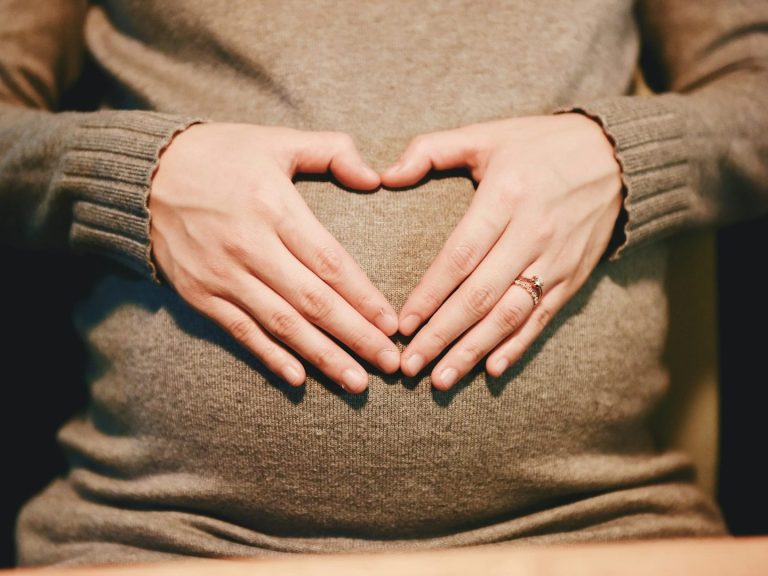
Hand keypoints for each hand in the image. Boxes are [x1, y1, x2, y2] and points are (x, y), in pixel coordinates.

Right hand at [149, 123, 399, 392]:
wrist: (144, 174)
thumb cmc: (220, 154)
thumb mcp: (276, 140)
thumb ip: (331, 150)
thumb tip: (374, 178)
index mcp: (274, 206)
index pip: (330, 262)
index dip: (364, 297)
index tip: (392, 324)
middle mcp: (249, 246)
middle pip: (313, 302)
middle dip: (356, 336)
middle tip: (390, 364)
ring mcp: (222, 275)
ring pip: (282, 325)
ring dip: (322, 356)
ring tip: (357, 381)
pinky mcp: (199, 294)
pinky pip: (241, 332)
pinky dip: (270, 357)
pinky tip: (299, 379)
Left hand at [381, 113, 622, 389]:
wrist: (616, 157)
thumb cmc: (539, 146)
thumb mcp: (486, 134)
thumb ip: (431, 150)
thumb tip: (384, 176)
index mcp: (505, 197)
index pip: (460, 256)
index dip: (430, 294)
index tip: (402, 324)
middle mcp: (532, 234)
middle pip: (480, 295)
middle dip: (442, 335)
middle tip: (410, 365)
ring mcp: (556, 260)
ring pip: (509, 315)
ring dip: (473, 351)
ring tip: (441, 380)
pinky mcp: (573, 277)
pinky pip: (542, 318)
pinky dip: (517, 346)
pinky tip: (491, 370)